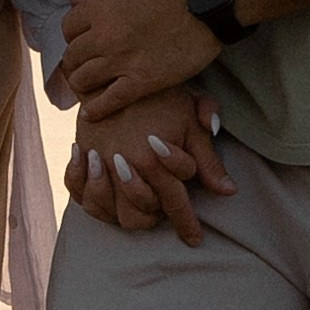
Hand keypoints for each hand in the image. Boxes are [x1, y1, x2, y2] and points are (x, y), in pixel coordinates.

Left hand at [61, 0, 220, 118]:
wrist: (206, 4)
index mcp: (99, 7)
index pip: (68, 27)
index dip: (73, 36)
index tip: (81, 42)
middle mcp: (104, 34)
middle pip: (72, 56)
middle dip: (75, 62)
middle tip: (82, 67)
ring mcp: (122, 59)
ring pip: (83, 80)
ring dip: (82, 85)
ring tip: (87, 87)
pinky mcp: (142, 81)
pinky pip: (109, 101)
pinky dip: (96, 109)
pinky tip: (90, 114)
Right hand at [63, 89, 235, 245]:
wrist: (116, 70)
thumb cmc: (160, 94)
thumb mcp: (191, 120)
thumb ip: (207, 158)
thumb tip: (228, 192)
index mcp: (154, 159)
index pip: (175, 203)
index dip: (188, 223)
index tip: (194, 238)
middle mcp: (125, 167)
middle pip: (142, 215)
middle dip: (157, 221)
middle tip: (170, 222)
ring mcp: (100, 164)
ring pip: (114, 214)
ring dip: (131, 216)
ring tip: (146, 212)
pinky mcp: (81, 157)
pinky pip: (82, 196)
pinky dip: (95, 202)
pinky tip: (112, 198)